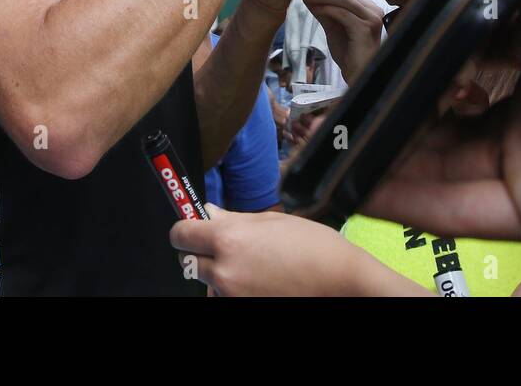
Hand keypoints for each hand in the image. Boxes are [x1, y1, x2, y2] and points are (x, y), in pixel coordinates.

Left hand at [170, 205, 425, 295]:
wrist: (341, 281)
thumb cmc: (314, 248)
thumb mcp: (273, 221)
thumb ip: (234, 218)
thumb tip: (209, 213)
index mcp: (229, 238)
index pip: (180, 234)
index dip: (185, 228)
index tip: (191, 227)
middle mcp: (225, 269)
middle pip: (189, 261)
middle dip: (203, 252)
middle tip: (227, 246)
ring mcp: (232, 293)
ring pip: (208, 281)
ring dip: (219, 272)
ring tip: (251, 264)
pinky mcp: (241, 308)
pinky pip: (225, 295)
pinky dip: (234, 288)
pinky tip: (259, 279)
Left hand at [301, 0, 383, 81]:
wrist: (357, 75)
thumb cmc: (348, 54)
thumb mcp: (334, 29)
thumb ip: (325, 13)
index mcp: (369, 9)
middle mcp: (374, 11)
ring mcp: (372, 19)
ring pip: (344, 1)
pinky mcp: (365, 28)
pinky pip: (343, 14)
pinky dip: (327, 9)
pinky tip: (315, 9)